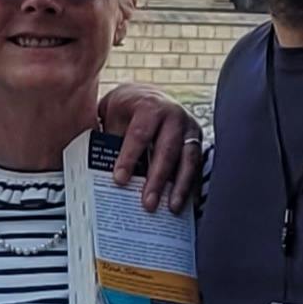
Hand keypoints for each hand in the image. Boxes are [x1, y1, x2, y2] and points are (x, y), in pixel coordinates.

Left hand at [96, 84, 203, 211]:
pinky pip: (197, 165)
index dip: (129, 158)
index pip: (140, 134)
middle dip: (158, 179)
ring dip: (180, 186)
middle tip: (148, 203)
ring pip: (189, 159)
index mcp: (150, 106)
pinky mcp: (197, 140)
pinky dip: (192, 185)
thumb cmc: (127, 109)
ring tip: (172, 207)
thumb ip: (114, 143)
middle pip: (167, 150)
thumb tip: (105, 174)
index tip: (120, 180)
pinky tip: (187, 202)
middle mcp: (174, 115)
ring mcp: (190, 128)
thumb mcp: (115, 117)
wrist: (147, 96)